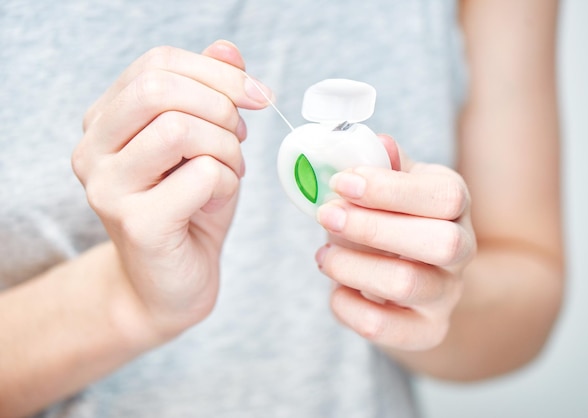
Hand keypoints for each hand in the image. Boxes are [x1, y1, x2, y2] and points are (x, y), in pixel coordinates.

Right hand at [72, 41, 272, 338]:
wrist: (171, 284)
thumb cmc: (190, 209)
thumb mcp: (206, 145)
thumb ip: (211, 94)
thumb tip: (228, 49)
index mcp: (105, 120)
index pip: (158, 64)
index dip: (218, 72)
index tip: (258, 96)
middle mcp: (91, 149)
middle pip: (159, 88)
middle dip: (221, 107)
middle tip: (239, 139)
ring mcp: (107, 187)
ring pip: (180, 129)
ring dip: (227, 149)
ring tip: (230, 174)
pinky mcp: (136, 223)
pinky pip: (202, 175)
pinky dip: (228, 183)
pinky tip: (218, 202)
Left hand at [315, 137, 475, 350]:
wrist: (422, 280)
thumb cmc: (399, 220)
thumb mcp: (400, 183)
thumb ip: (386, 165)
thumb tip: (377, 143)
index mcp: (455, 205)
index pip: (445, 196)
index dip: (389, 189)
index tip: (341, 182)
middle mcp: (462, 251)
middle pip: (440, 243)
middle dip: (372, 228)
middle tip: (326, 215)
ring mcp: (446, 296)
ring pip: (406, 284)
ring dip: (351, 265)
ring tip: (324, 254)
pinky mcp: (425, 332)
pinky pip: (383, 327)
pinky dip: (346, 306)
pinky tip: (337, 288)